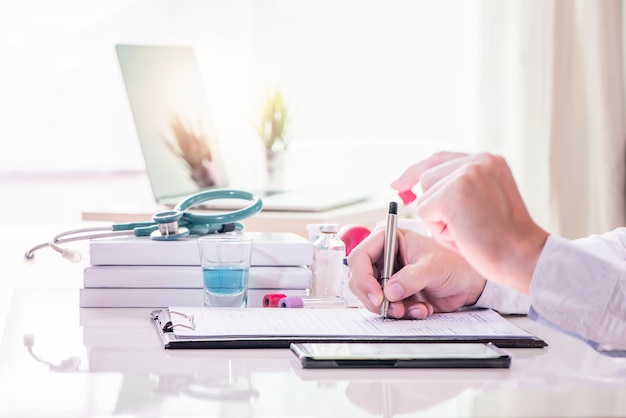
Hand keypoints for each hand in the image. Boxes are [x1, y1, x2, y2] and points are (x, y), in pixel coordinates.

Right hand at [347, 227, 486, 318]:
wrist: (467, 284)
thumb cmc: (454, 264)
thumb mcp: (433, 267)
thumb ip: (411, 278)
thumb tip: (391, 291)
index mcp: (388, 239)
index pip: (360, 256)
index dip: (363, 277)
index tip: (377, 296)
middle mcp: (383, 257)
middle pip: (359, 279)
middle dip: (374, 297)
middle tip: (392, 308)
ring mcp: (387, 275)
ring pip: (369, 296)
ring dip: (388, 308)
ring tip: (409, 309)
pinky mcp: (393, 293)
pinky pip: (385, 307)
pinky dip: (400, 313)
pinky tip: (420, 309)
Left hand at [391, 152, 548, 292]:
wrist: (521, 256)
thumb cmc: (502, 239)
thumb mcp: (483, 202)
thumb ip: (457, 188)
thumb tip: (413, 192)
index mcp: (489, 160)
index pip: (439, 158)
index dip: (415, 170)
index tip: (397, 183)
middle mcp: (478, 160)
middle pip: (427, 178)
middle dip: (432, 206)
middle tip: (464, 228)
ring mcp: (465, 174)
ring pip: (424, 197)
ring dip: (437, 220)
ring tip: (466, 230)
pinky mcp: (451, 193)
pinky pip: (424, 212)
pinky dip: (438, 229)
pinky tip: (462, 235)